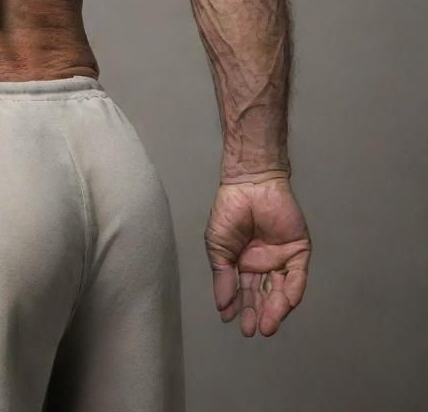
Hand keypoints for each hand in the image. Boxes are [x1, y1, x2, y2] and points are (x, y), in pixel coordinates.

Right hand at [204, 177, 311, 336]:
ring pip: (280, 292)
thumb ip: (223, 275)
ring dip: (274, 310)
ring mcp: (281, 260)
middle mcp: (263, 266)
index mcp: (243, 264)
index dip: (237, 306)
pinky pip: (297, 277)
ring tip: (266, 326)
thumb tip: (222, 305)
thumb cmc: (229, 212)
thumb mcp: (217, 246)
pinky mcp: (298, 253)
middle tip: (250, 330)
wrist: (249, 186)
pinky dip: (291, 292)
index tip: (230, 320)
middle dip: (255, 313)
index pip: (242, 291)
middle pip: (262, 296)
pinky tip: (283, 306)